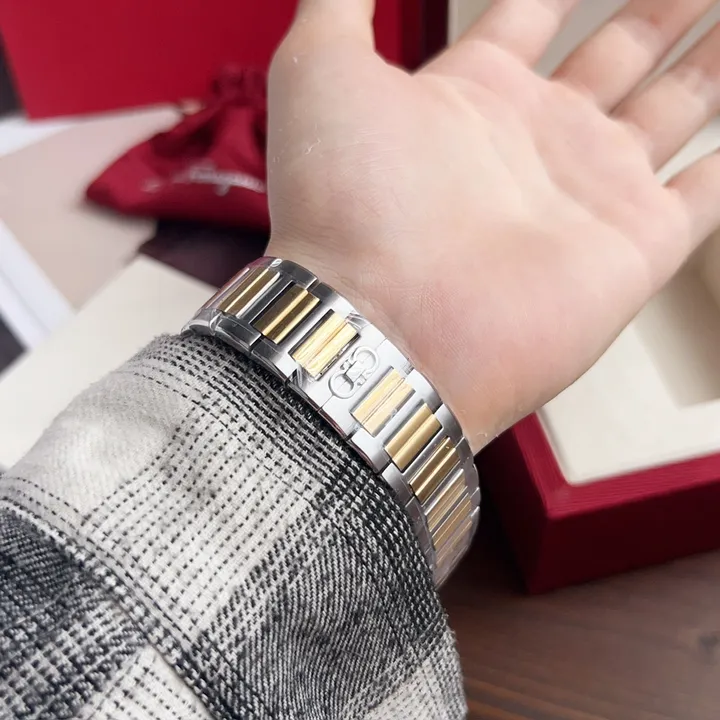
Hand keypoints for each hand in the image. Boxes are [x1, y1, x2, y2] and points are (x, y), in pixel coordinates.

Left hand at [266, 0, 719, 450]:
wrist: (386, 325)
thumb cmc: (345, 206)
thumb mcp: (320, 72)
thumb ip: (341, 3)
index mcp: (470, 97)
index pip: (529, 14)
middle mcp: (532, 142)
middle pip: (615, 52)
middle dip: (658, 11)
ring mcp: (587, 194)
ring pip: (672, 109)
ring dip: (707, 65)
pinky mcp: (633, 248)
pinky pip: (700, 198)